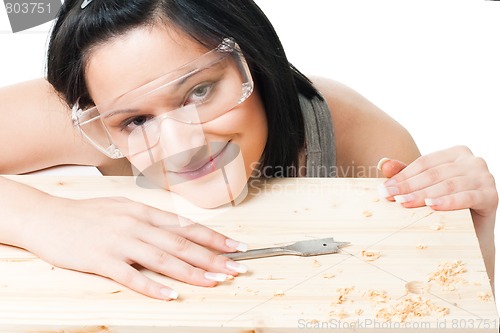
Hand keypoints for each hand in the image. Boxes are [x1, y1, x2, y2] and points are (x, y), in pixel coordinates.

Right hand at [18, 196, 247, 299]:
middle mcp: (136, 225)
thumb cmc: (88, 214)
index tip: (236, 247)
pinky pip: (131, 276)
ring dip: (191, 273)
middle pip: (181, 243)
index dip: (214, 237)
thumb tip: (178, 229)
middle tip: (237, 268)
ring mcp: (119, 242)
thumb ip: (150, 219)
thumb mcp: (123, 208)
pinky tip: (170, 296)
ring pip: (163, 259)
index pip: (186, 226)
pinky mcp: (101, 260)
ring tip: (214, 282)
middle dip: (212, 257)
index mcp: (143, 212)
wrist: (48, 217)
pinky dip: (152, 287)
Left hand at [377, 145, 496, 285]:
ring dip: (424, 194)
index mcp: (456, 153)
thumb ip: (406, 175)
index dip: (402, 176)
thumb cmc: (446, 204)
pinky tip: (432, 206)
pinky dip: (448, 201)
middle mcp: (473, 161)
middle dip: (409, 186)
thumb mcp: (425, 187)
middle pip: (434, 174)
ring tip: (405, 202)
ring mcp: (484, 177)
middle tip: (391, 197)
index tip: (384, 189)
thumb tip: (383, 163)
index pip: (424, 163)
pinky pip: (467, 197)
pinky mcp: (491, 196)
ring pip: (448, 184)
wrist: (472, 231)